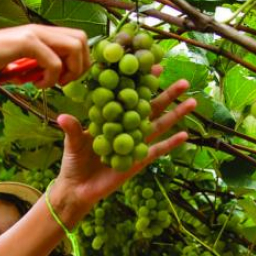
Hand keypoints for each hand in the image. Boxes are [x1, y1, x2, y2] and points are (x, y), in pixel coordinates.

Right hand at [0, 25, 89, 89]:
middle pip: (82, 39)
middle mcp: (40, 30)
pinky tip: (35, 85)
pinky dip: (51, 78)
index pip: (77, 39)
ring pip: (75, 46)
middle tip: (62, 82)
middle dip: (79, 66)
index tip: (62, 79)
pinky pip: (55, 62)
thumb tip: (53, 75)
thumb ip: (38, 65)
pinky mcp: (26, 42)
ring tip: (49, 82)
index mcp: (40, 34)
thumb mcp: (20, 65)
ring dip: (68, 70)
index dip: (78, 62)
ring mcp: (33, 33)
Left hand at [47, 78, 197, 226]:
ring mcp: (136, 143)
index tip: (154, 66)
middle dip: (168, 94)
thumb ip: (73, 130)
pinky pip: (158, 150)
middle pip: (151, 107)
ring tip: (192, 102)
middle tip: (184, 81)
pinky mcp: (139, 160)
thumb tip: (63, 116)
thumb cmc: (73, 162)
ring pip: (160, 125)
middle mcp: (127, 126)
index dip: (141, 82)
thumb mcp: (72, 144)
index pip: (129, 95)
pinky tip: (186, 135)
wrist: (79, 188)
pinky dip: (172, 143)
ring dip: (176, 114)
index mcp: (112, 117)